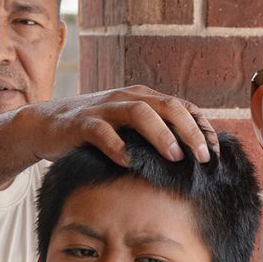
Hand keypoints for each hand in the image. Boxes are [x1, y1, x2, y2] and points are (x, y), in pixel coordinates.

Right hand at [13, 85, 214, 166]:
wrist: (46, 126)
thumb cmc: (95, 134)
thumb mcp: (129, 132)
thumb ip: (155, 139)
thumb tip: (190, 162)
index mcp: (144, 99)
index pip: (183, 107)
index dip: (202, 128)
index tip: (216, 154)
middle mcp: (128, 98)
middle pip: (168, 107)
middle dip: (190, 132)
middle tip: (204, 159)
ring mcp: (105, 108)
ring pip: (139, 113)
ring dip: (160, 134)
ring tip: (174, 157)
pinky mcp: (82, 123)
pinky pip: (101, 131)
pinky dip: (116, 145)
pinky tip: (128, 163)